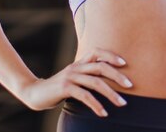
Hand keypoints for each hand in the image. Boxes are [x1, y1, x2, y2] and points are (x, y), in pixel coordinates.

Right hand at [18, 47, 132, 116]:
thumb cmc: (58, 88)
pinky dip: (96, 105)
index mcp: (79, 63)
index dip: (111, 55)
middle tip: (130, 85)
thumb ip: (86, 78)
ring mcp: (70, 77)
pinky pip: (85, 96)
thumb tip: (108, 84)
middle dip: (117, 76)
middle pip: (100, 66)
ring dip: (111, 94)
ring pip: (95, 82)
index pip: (97, 52)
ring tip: (122, 103)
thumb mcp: (73, 79)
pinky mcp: (65, 88)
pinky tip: (103, 113)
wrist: (35, 93)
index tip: (124, 63)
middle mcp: (76, 67)